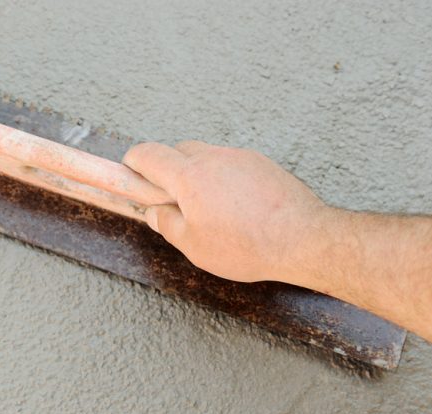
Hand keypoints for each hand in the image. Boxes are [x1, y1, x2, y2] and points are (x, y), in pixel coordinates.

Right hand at [123, 141, 326, 282]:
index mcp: (189, 176)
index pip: (149, 154)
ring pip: (206, 157)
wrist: (302, 238)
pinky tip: (233, 207)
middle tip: (168, 199)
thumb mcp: (194, 245)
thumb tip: (156, 213)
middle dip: (166, 170)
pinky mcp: (261, 163)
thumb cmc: (247, 245)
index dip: (134, 161)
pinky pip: (230, 164)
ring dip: (196, 174)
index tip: (129, 171)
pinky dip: (222, 178)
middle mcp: (213, 157)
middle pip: (178, 151)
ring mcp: (240, 157)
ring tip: (206, 209)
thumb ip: (167, 225)